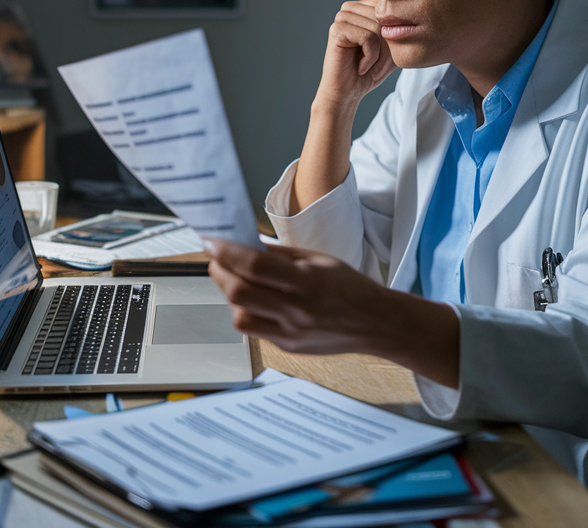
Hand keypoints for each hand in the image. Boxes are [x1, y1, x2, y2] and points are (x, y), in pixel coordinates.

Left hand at [206, 239, 384, 354]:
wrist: (375, 323)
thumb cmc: (350, 288)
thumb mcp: (319, 259)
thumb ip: (280, 255)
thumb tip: (244, 245)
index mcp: (308, 281)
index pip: (255, 266)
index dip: (226, 252)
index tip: (212, 241)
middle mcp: (297, 311)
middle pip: (239, 293)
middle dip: (219, 272)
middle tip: (216, 259)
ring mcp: (291, 333)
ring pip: (239, 317)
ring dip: (229, 295)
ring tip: (235, 280)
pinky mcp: (287, 347)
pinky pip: (254, 330)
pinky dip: (246, 311)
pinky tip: (254, 299)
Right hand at [315, 0, 397, 112]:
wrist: (348, 93)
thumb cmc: (370, 71)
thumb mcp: (394, 48)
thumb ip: (401, 29)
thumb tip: (411, 15)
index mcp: (364, 7)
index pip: (393, 9)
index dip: (396, 37)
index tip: (385, 57)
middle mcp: (352, 8)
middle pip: (386, 19)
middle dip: (388, 48)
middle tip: (377, 65)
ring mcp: (342, 17)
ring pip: (378, 28)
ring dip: (379, 55)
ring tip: (368, 66)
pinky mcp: (337, 29)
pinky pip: (368, 38)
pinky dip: (370, 58)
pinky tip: (361, 67)